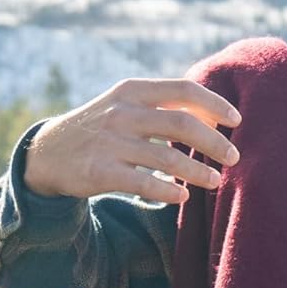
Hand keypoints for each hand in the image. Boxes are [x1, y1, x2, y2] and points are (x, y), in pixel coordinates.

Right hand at [24, 77, 243, 205]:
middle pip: (181, 123)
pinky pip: (144, 183)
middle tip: (233, 157)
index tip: (237, 120)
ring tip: (216, 181)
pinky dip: (168, 191)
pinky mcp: (100, 171)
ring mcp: (110, 142)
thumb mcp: (127, 105)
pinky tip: (183, 197)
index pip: (183, 90)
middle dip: (214, 142)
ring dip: (197, 171)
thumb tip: (214, 116)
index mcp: (133, 91)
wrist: (49, 152)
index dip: (214, 104)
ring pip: (166, 157)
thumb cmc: (103, 128)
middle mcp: (122, 112)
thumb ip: (165, 106)